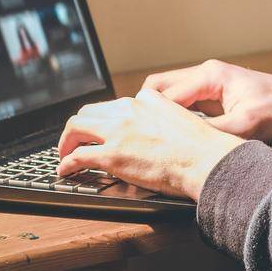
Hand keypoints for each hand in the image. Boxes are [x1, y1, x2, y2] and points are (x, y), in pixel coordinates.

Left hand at [56, 88, 244, 200]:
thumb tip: (150, 131)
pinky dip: (66, 163)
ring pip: (75, 128)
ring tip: (65, 155)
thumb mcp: (179, 117)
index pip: (113, 105)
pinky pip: (77, 156)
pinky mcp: (111, 155)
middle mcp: (128, 110)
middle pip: (88, 112)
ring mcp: (118, 132)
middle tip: (75, 141)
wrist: (206, 161)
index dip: (102, 120)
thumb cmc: (201, 148)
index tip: (99, 131)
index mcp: (145, 100)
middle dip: (77, 128)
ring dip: (66, 142)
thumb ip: (159, 117)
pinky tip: (65, 170)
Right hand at [141, 59, 271, 142]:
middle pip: (159, 88)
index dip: (151, 117)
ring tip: (155, 141)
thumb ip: (213, 134)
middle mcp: (205, 74)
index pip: (165, 94)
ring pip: (169, 96)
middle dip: (149, 112)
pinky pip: (185, 105)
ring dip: (162, 117)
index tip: (141, 138)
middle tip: (143, 139)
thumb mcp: (246, 127)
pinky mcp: (214, 96)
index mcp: (210, 75)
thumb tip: (184, 146)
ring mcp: (209, 84)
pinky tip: (176, 139)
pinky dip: (177, 119)